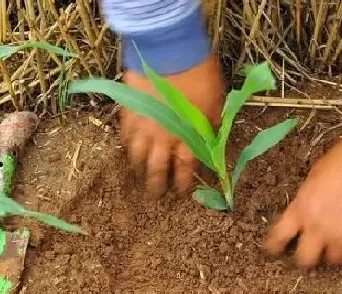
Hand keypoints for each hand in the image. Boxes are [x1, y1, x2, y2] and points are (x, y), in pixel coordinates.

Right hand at [121, 55, 224, 194]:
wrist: (171, 52)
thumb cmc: (200, 76)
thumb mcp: (217, 103)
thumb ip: (212, 127)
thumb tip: (213, 143)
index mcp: (188, 138)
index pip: (185, 169)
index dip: (183, 183)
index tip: (181, 191)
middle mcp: (163, 138)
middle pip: (157, 169)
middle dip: (157, 185)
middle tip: (157, 194)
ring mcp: (143, 126)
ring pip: (137, 156)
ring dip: (139, 168)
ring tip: (139, 174)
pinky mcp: (128, 113)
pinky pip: (125, 136)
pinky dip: (127, 146)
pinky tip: (128, 149)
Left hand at [264, 92, 341, 267]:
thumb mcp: (317, 173)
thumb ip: (308, 197)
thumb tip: (307, 207)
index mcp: (302, 207)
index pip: (279, 236)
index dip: (274, 246)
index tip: (274, 250)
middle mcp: (318, 227)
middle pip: (305, 259)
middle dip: (308, 255)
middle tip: (316, 249)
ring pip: (334, 260)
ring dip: (337, 252)